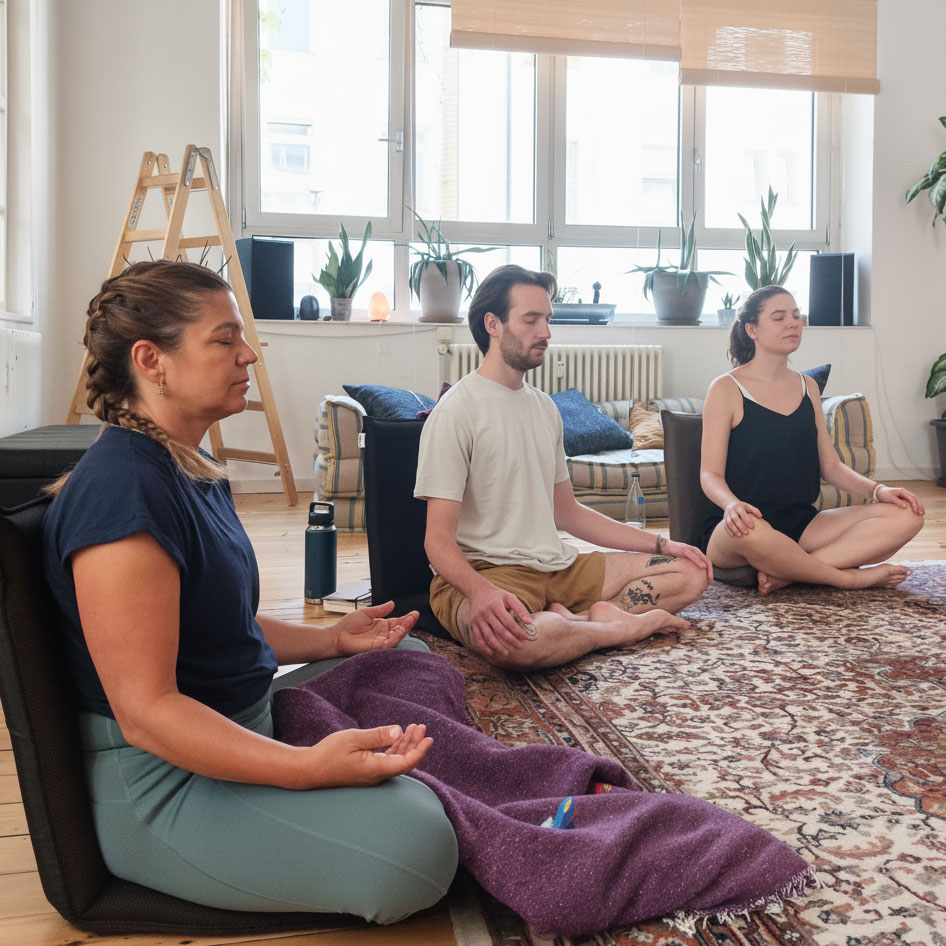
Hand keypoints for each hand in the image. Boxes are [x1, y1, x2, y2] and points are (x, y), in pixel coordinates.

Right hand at [299, 724, 432, 787]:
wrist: (310, 769)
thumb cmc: (329, 753)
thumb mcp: (354, 739)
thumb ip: (377, 736)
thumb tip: (398, 731)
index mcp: (376, 769)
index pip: (406, 763)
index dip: (420, 751)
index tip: (429, 738)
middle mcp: (377, 775)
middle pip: (404, 761)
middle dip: (415, 744)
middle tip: (422, 727)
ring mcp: (371, 774)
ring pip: (396, 760)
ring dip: (406, 744)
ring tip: (414, 728)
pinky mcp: (366, 771)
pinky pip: (387, 760)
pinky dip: (395, 748)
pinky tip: (398, 737)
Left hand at [333, 602, 418, 655]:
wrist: (337, 636)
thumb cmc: (348, 625)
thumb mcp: (366, 613)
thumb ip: (380, 610)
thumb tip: (392, 603)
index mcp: (381, 625)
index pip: (397, 621)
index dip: (406, 618)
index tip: (414, 613)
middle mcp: (383, 634)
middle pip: (400, 628)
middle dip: (409, 622)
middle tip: (415, 615)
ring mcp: (381, 641)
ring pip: (397, 636)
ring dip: (405, 628)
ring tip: (410, 620)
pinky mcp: (377, 647)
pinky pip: (390, 643)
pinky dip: (397, 636)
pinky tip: (400, 629)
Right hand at [467, 580, 533, 658]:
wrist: (479, 591)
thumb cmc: (498, 596)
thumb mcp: (510, 597)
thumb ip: (520, 609)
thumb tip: (529, 622)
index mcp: (495, 605)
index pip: (508, 621)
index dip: (517, 630)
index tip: (525, 637)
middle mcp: (485, 612)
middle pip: (499, 630)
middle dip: (511, 640)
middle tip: (520, 647)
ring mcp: (477, 619)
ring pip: (488, 636)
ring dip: (498, 647)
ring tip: (507, 654)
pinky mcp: (472, 624)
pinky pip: (478, 638)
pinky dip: (484, 647)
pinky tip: (492, 653)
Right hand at [661, 538, 713, 582]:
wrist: (664, 546)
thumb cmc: (673, 554)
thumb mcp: (683, 561)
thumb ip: (689, 565)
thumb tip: (693, 577)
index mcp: (696, 554)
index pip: (707, 563)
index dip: (710, 572)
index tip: (709, 581)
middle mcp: (695, 551)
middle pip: (707, 561)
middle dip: (710, 572)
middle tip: (710, 582)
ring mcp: (690, 550)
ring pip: (703, 559)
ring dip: (707, 568)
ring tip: (708, 577)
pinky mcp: (684, 549)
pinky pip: (693, 556)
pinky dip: (699, 561)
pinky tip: (702, 567)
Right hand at [722, 500, 761, 536]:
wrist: (730, 504)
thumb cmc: (743, 507)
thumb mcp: (748, 506)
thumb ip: (755, 511)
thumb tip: (761, 517)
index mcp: (739, 507)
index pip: (742, 513)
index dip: (747, 520)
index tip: (752, 527)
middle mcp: (732, 510)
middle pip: (735, 518)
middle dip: (740, 526)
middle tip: (746, 533)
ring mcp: (727, 514)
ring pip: (729, 522)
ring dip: (734, 529)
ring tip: (740, 535)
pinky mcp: (724, 519)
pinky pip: (725, 525)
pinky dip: (728, 530)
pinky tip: (732, 535)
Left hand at [876, 485, 924, 515]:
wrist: (879, 492)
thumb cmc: (883, 495)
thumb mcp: (889, 498)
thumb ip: (897, 501)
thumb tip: (905, 506)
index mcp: (902, 491)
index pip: (912, 498)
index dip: (915, 505)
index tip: (916, 512)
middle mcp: (905, 492)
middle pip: (916, 498)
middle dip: (920, 506)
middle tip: (922, 514)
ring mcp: (905, 494)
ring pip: (915, 499)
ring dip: (919, 506)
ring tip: (922, 513)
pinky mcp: (904, 497)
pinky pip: (912, 501)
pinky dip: (916, 505)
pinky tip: (917, 511)